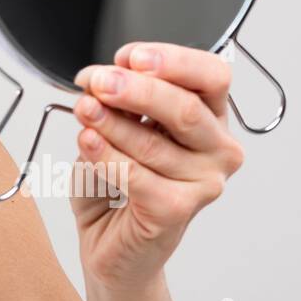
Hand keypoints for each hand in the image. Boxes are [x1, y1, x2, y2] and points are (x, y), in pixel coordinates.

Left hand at [69, 42, 244, 291]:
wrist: (111, 244)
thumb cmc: (119, 182)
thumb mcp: (118, 126)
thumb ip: (119, 100)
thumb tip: (105, 78)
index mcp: (210, 116)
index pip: (211, 76)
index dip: (172, 61)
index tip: (129, 56)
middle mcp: (217, 149)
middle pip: (185, 109)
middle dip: (135, 90)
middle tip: (97, 81)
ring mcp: (204, 183)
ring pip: (153, 144)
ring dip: (109, 122)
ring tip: (82, 110)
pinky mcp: (178, 211)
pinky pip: (136, 176)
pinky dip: (105, 156)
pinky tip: (86, 142)